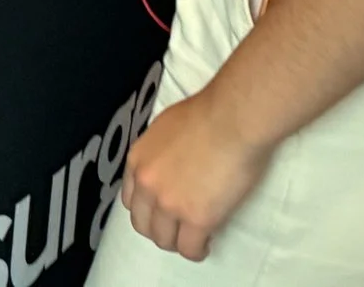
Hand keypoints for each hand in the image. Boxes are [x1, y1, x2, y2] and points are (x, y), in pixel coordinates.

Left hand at [118, 91, 273, 259]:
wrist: (232, 119)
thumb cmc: (208, 113)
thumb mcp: (166, 127)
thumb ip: (160, 151)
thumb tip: (170, 162)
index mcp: (138, 160)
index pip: (131, 200)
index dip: (147, 210)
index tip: (162, 213)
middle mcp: (147, 184)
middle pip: (143, 224)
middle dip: (160, 231)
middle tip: (178, 230)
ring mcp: (169, 204)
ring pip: (164, 240)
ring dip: (178, 242)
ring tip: (194, 239)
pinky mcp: (196, 218)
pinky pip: (190, 249)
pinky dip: (197, 251)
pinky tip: (206, 245)